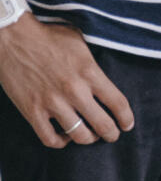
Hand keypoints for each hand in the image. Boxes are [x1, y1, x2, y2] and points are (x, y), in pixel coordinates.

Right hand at [0, 18, 134, 146]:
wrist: (13, 39)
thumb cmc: (49, 38)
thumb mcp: (82, 44)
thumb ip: (95, 65)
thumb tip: (108, 79)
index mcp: (89, 72)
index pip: (117, 103)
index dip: (126, 118)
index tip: (127, 125)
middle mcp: (74, 90)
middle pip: (102, 124)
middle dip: (111, 134)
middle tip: (112, 135)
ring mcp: (52, 103)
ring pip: (78, 135)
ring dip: (88, 139)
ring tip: (91, 136)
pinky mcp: (31, 111)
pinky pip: (49, 138)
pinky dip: (60, 142)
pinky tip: (65, 136)